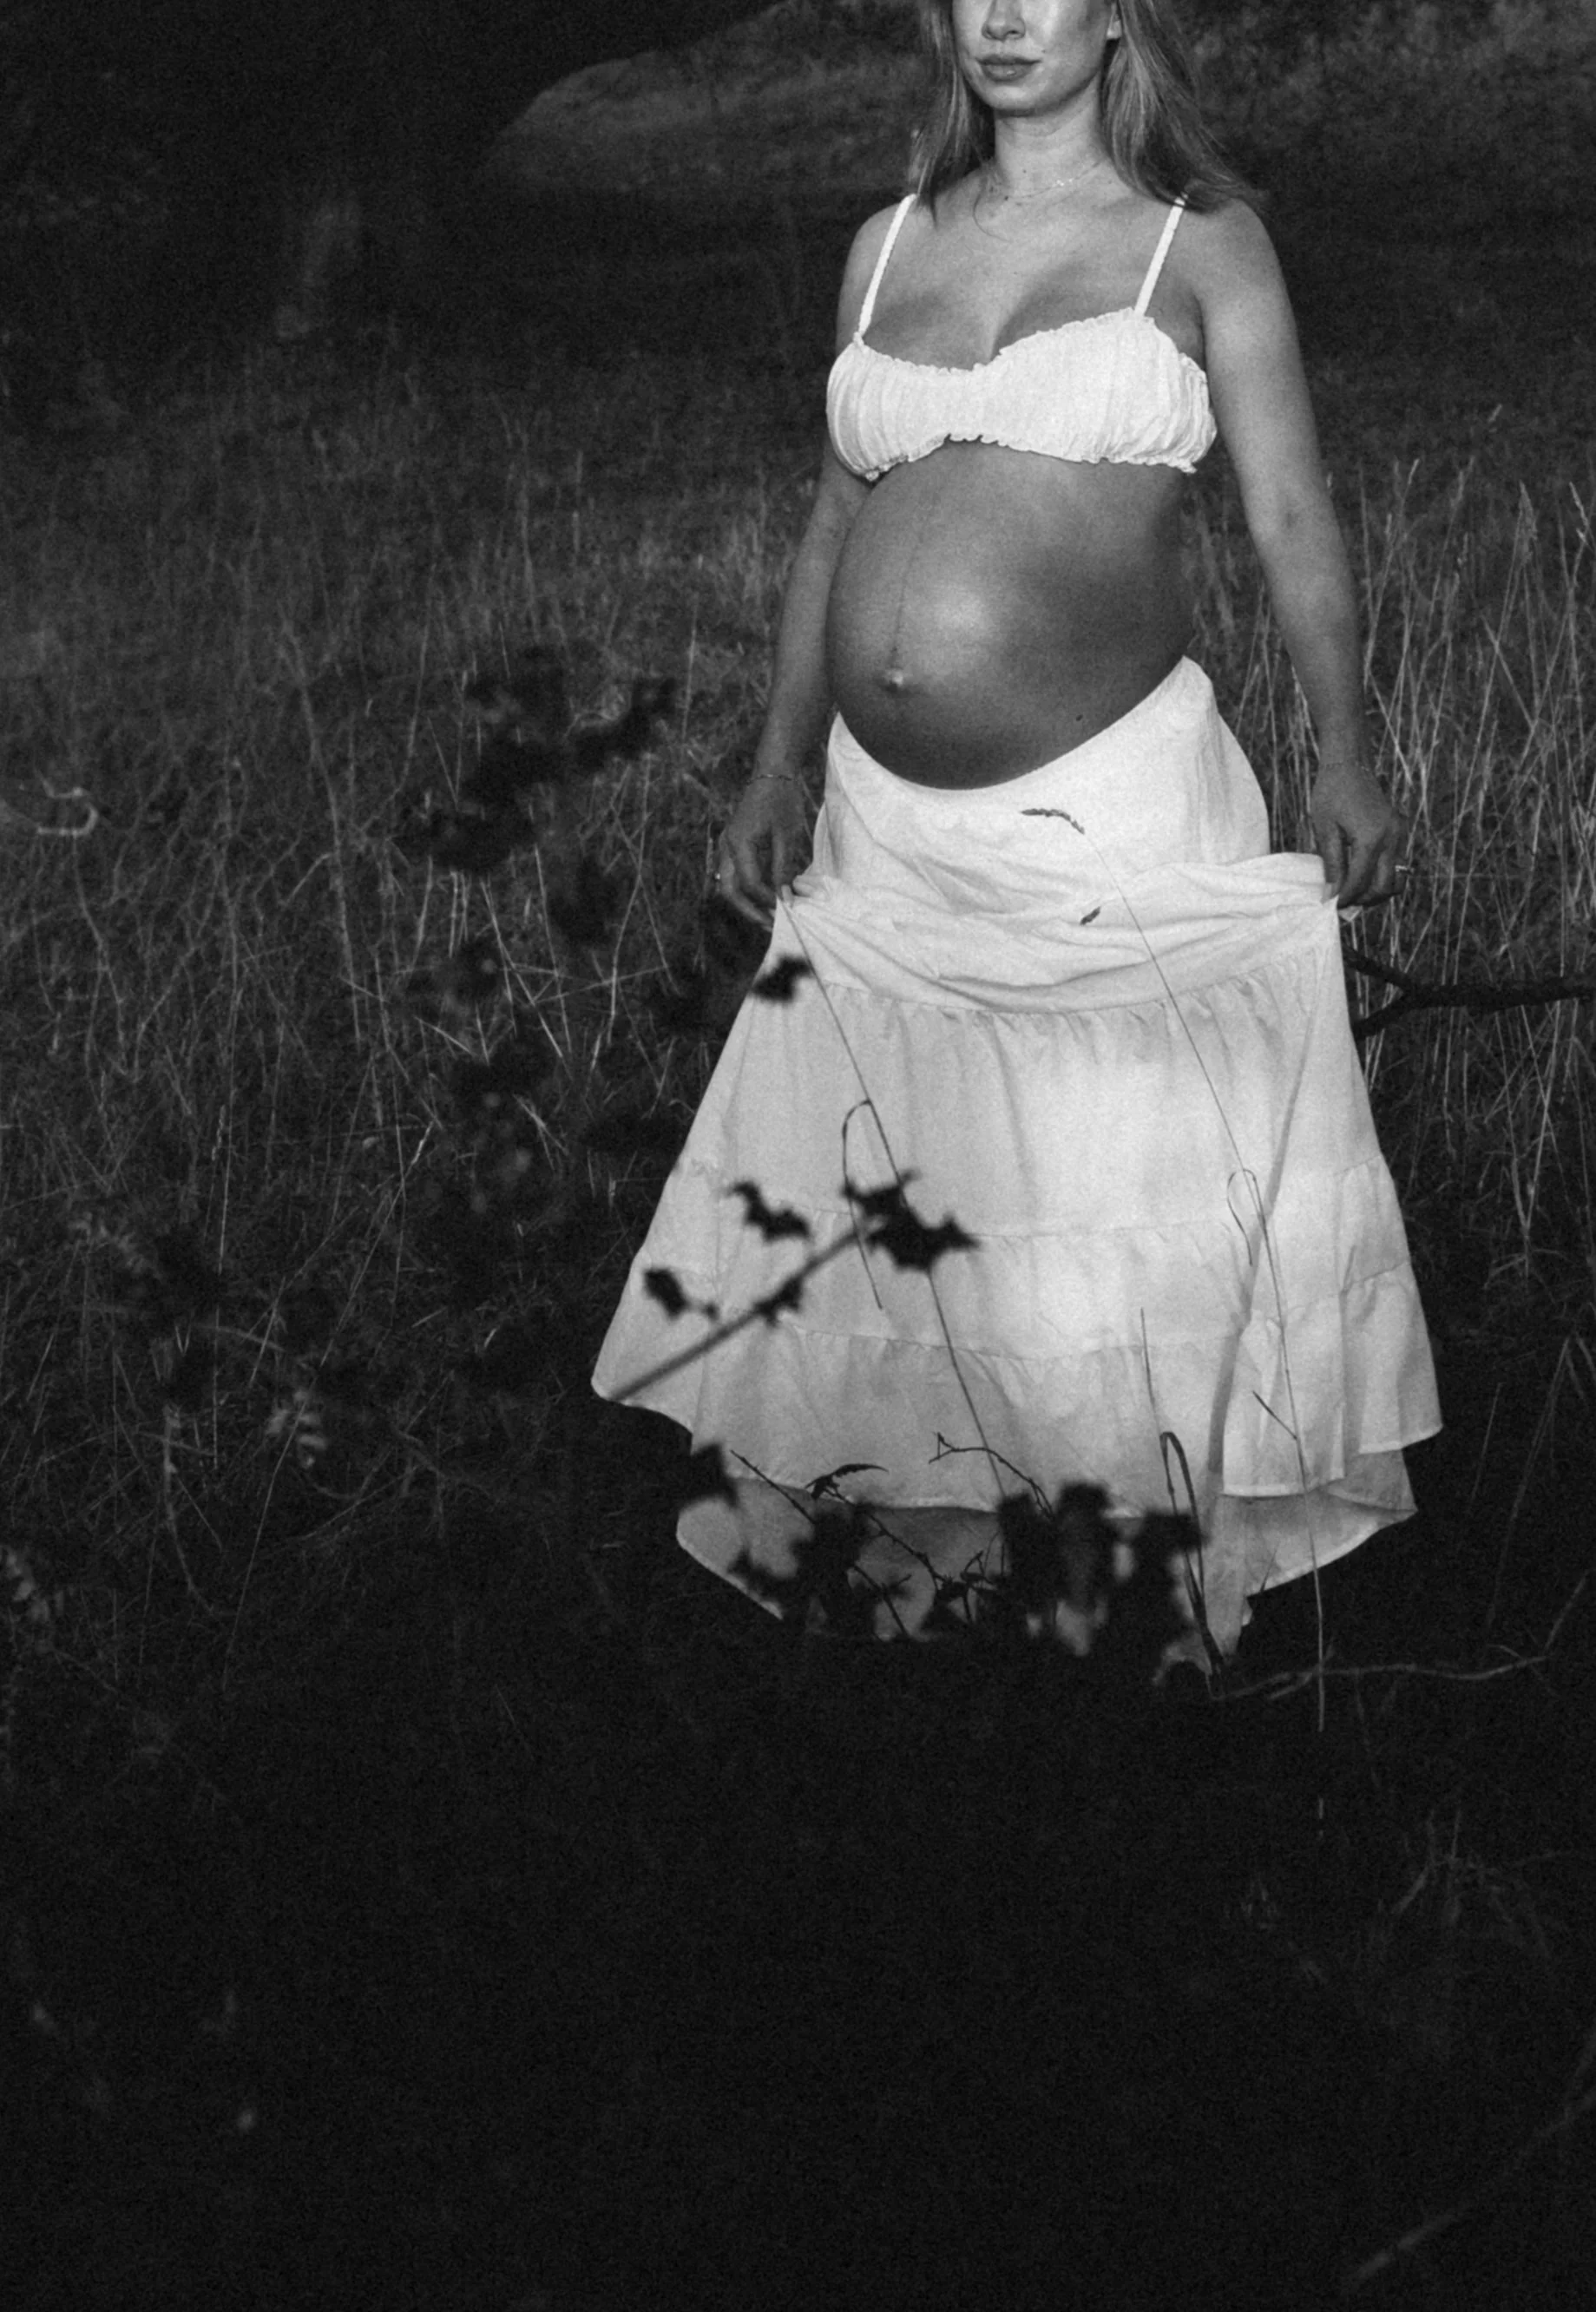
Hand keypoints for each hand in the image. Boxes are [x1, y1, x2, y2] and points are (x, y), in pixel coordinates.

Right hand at [714, 772, 809, 926]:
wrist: (771, 773)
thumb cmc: (781, 800)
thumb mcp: (787, 835)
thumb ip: (783, 867)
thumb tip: (784, 897)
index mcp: (739, 843)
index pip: (750, 884)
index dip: (768, 900)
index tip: (786, 910)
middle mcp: (726, 847)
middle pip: (729, 891)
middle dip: (749, 911)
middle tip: (771, 925)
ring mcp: (726, 846)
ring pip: (729, 885)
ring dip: (747, 903)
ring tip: (768, 916)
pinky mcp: (733, 846)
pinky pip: (735, 875)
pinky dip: (748, 890)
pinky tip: (766, 897)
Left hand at [1307, 756, 1406, 907]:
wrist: (1349, 765)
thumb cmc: (1331, 794)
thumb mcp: (1325, 830)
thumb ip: (1331, 864)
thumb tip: (1331, 894)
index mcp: (1371, 839)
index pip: (1360, 882)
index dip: (1345, 898)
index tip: (1331, 906)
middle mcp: (1391, 838)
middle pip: (1385, 887)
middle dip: (1364, 900)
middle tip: (1343, 902)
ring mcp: (1399, 834)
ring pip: (1396, 878)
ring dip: (1377, 891)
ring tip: (1354, 892)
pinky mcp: (1399, 831)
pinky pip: (1396, 863)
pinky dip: (1382, 876)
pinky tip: (1362, 875)